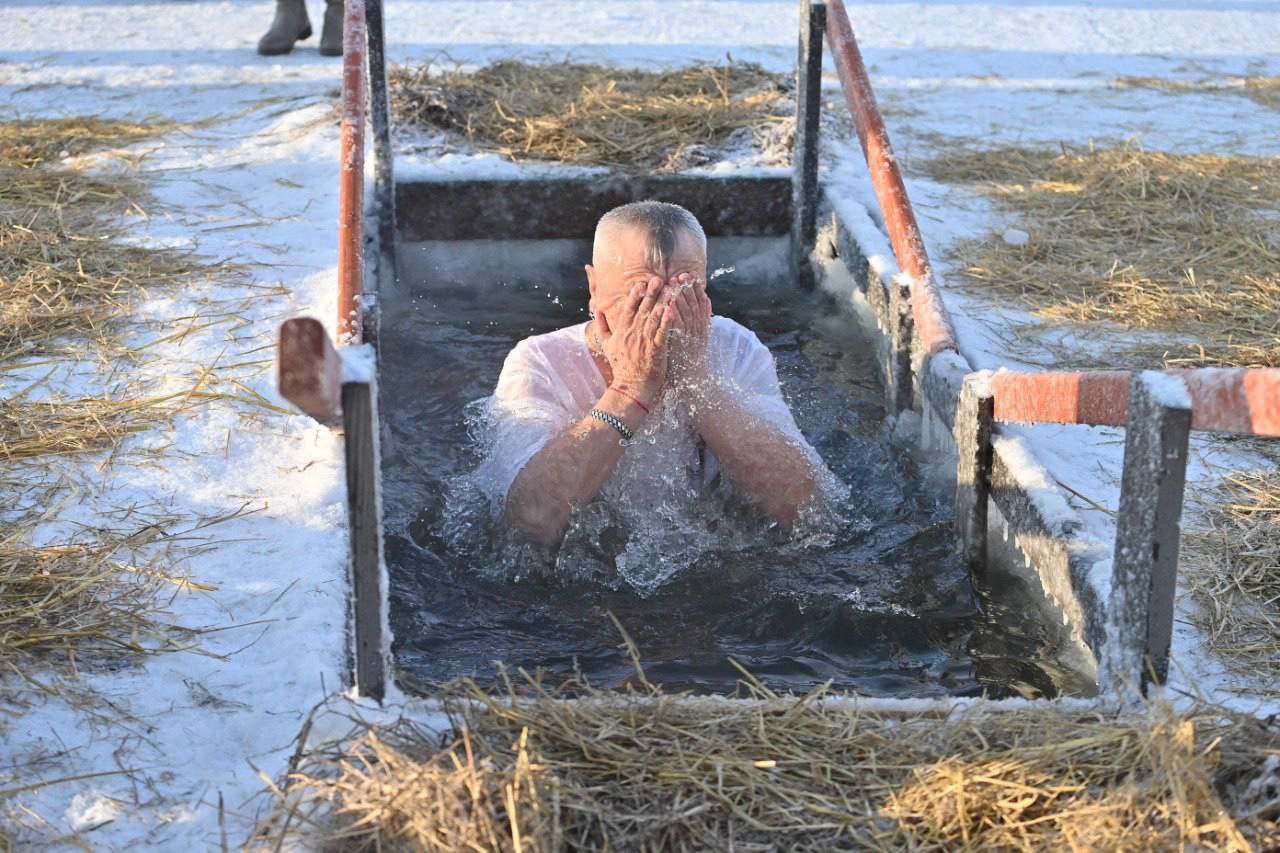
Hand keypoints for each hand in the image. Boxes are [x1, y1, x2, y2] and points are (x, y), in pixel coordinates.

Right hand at [594, 276, 675, 401]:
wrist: (630, 387)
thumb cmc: (620, 366)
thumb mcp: (606, 345)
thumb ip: (602, 327)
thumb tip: (598, 311)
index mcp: (622, 330)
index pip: (628, 308)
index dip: (635, 295)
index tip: (642, 283)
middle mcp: (632, 333)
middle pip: (643, 309)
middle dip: (652, 293)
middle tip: (659, 279)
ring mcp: (644, 341)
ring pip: (654, 317)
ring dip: (662, 302)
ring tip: (671, 289)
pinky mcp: (656, 350)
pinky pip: (662, 332)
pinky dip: (667, 321)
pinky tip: (672, 310)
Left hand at [665, 272, 711, 384]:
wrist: (689, 380)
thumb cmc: (688, 357)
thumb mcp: (698, 336)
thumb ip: (700, 318)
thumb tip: (706, 299)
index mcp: (702, 326)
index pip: (700, 302)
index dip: (695, 288)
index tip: (689, 275)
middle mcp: (698, 330)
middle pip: (694, 305)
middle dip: (687, 289)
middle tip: (681, 275)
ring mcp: (691, 337)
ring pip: (687, 313)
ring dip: (681, 297)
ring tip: (675, 284)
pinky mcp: (683, 345)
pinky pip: (679, 327)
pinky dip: (675, 314)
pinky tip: (669, 304)